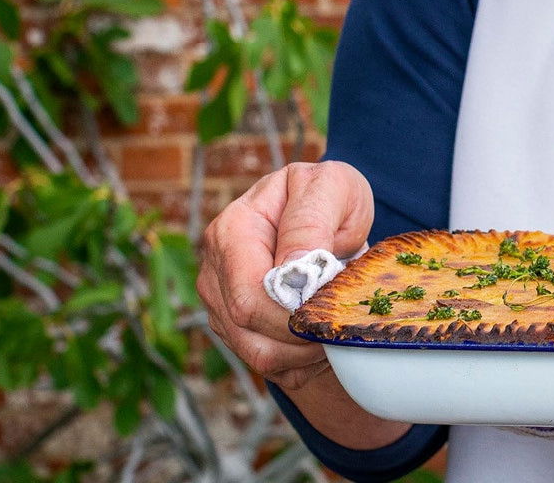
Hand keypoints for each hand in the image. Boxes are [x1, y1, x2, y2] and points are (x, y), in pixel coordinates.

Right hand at [197, 160, 372, 391]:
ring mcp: (221, 301)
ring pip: (256, 353)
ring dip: (301, 353)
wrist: (330, 208)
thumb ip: (310, 222)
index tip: (328, 309)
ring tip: (331, 329)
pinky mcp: (235, 326)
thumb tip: (292, 269)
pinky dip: (298, 362)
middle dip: (298, 335)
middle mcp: (216, 268)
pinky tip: (319, 338)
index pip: (248, 293)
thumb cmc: (330, 196)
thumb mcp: (332, 189)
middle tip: (337, 324)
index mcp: (233, 230)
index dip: (289, 312)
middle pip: (246, 327)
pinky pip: (265, 364)